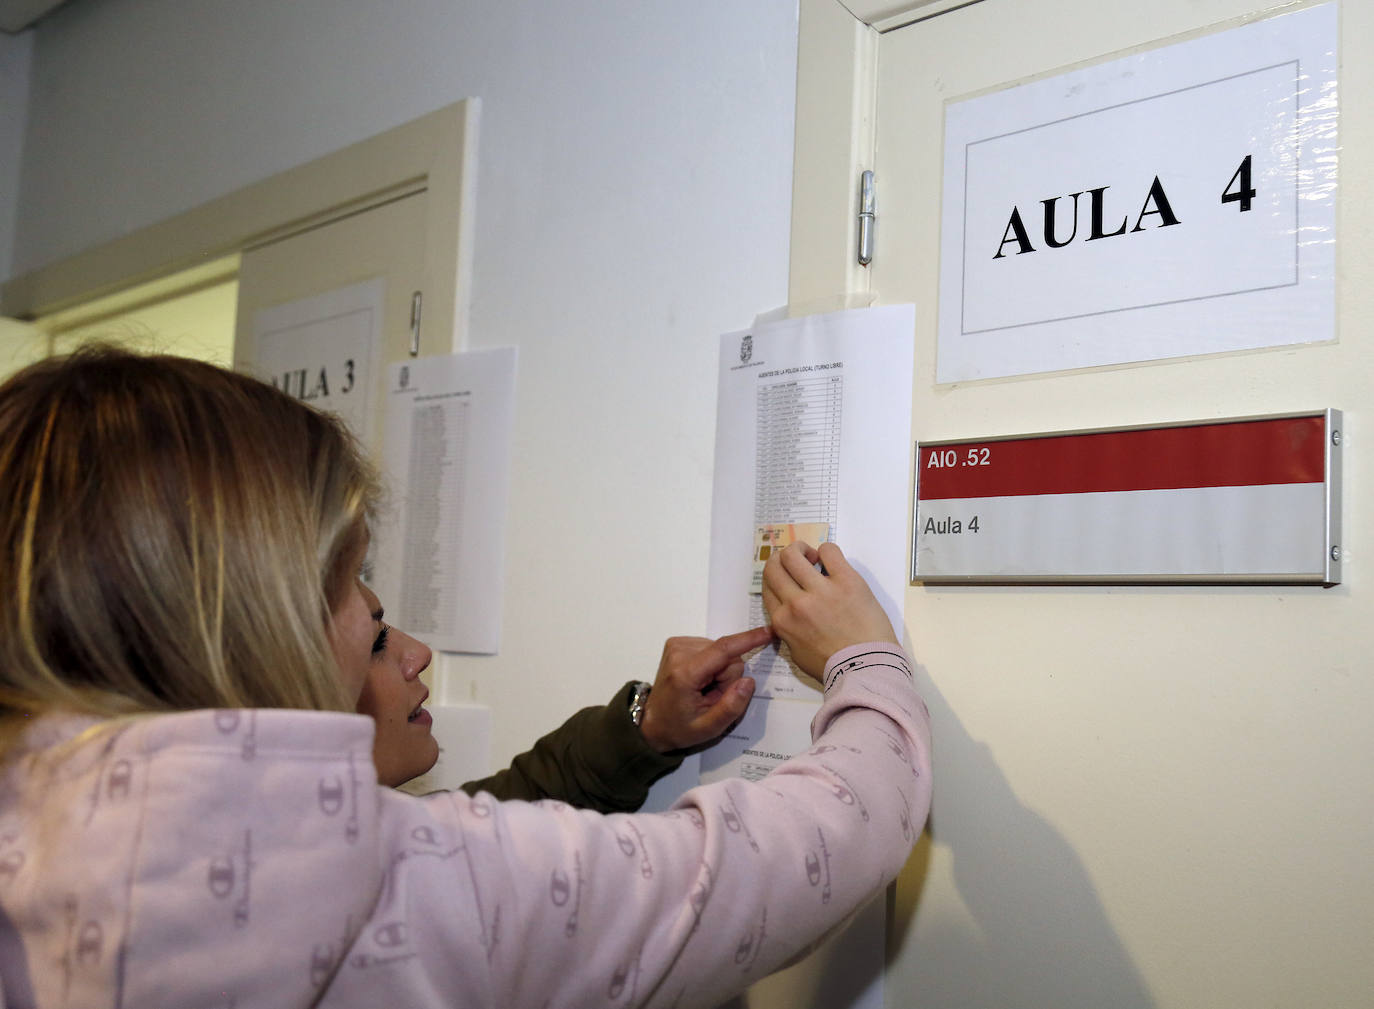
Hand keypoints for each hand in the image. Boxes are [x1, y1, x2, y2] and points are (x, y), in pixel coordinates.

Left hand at [637, 626, 772, 753]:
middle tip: (711, 697)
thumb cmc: (680, 728)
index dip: (747, 640)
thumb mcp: (709, 728)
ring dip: (718, 672)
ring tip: (702, 690)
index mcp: (685, 674)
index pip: (723, 650)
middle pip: (726, 656)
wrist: (652, 723)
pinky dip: (710, 665)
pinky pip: (711, 649)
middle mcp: (679, 653)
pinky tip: (698, 680)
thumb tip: (748, 681)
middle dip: (727, 677)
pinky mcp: (677, 643)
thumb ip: (731, 706)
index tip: (767, 632)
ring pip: (721, 652)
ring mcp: (676, 645)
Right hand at [761, 541, 897, 678]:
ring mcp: (820, 590)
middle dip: (782, 559)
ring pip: (793, 554)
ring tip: (814, 559)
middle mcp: (795, 603)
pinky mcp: (846, 580)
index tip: (790, 579)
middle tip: (800, 564)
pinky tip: (833, 563)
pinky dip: (827, 551)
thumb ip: (788, 632)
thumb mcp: (797, 654)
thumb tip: (791, 615)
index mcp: (782, 621)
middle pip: (774, 566)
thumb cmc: (834, 667)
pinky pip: (829, 550)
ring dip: (800, 550)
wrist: (867, 668)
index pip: (768, 586)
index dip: (777, 578)